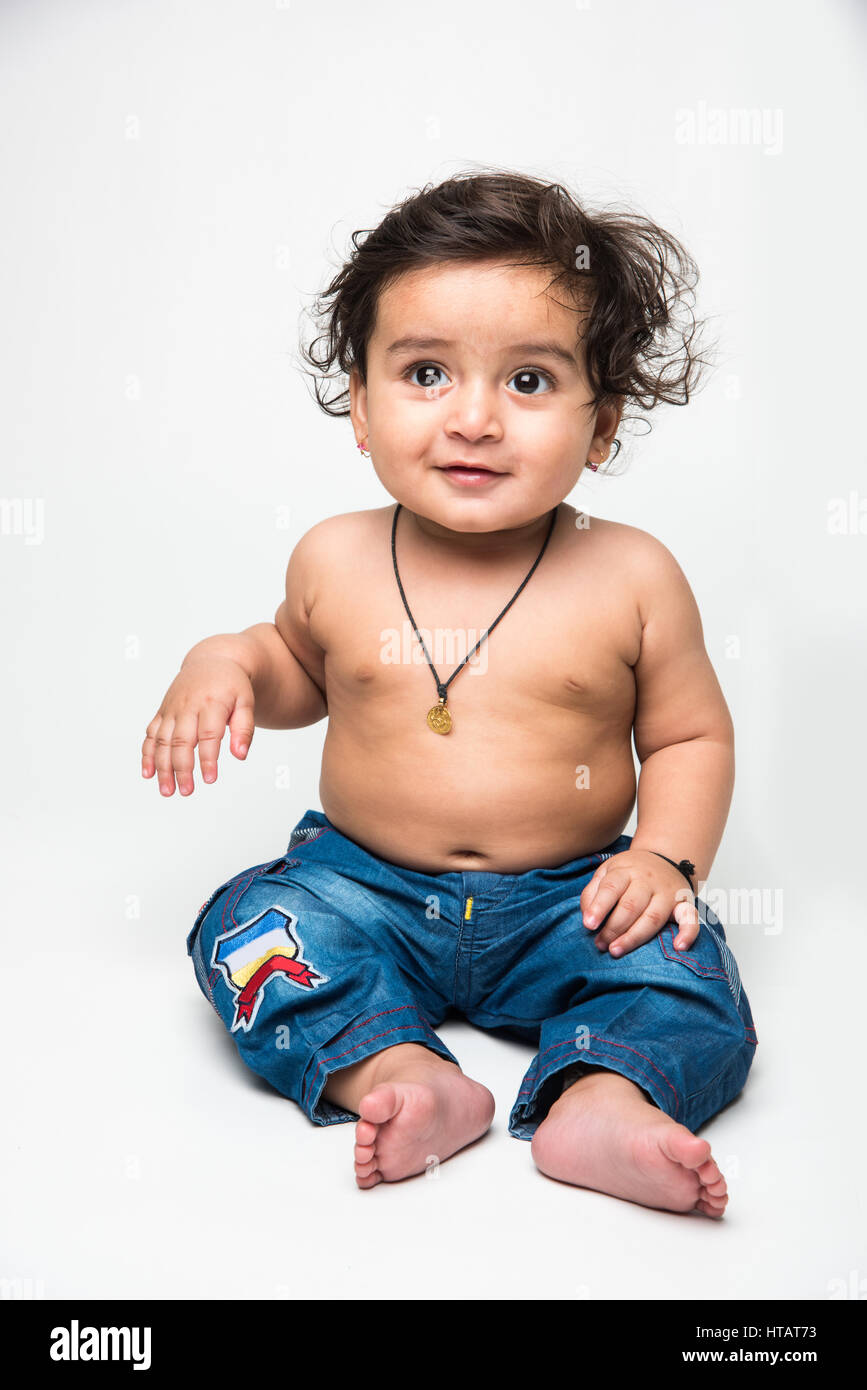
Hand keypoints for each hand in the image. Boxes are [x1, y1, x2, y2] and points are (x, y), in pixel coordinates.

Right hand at [141, 654, 255, 795]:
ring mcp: (172, 709)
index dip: (208, 758)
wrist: (212, 661)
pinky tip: (148, 773)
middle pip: (181, 741)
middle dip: (182, 768)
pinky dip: (147, 754)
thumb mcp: (246, 702)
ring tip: (168, 791)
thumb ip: (244, 728)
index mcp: (211, 703)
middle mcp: (187, 706)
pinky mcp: (162, 712)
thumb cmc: (232, 685)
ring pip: (163, 741)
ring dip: (162, 767)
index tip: (210, 779)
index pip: (208, 735)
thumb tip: (240, 755)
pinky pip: (151, 734)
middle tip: (187, 791)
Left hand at [579, 849, 698, 957]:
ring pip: (653, 917)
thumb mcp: (607, 872)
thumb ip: (593, 892)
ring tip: (616, 950)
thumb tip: (587, 918)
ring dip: (634, 937)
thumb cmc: (630, 872)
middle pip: (631, 906)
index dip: (599, 907)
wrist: (665, 858)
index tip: (588, 925)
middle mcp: (648, 881)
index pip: (611, 888)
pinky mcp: (685, 904)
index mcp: (626, 870)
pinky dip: (688, 933)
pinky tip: (678, 947)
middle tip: (600, 944)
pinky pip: (691, 919)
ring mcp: (668, 893)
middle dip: (613, 928)